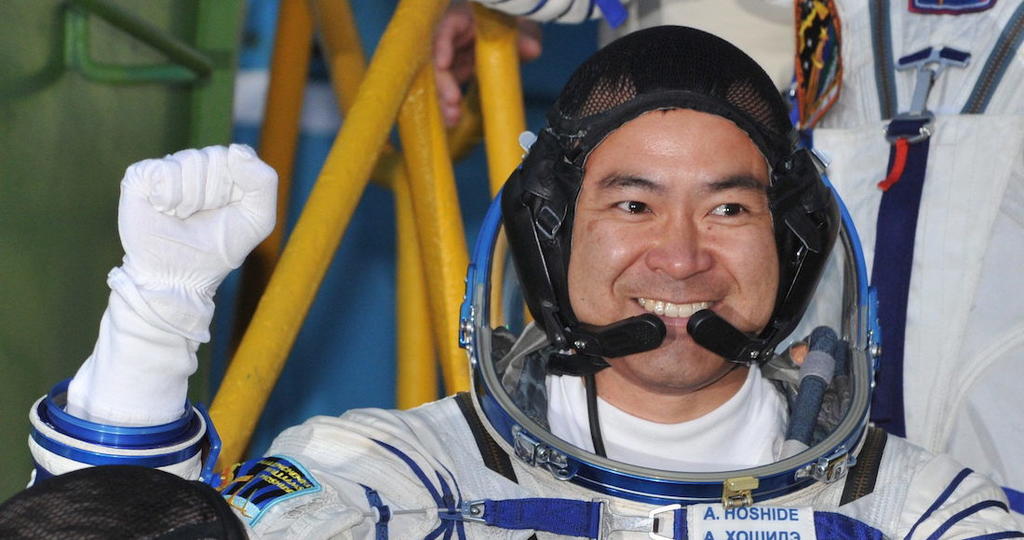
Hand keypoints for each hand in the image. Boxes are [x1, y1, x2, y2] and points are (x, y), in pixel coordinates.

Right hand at [114, 144, 275, 340]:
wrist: (178, 277)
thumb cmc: (218, 249)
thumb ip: (264, 182)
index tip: (226, 210)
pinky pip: (163, 169)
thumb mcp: (258, 220)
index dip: (235, 186)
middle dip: (214, 194)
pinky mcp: (141, 176)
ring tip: (182, 216)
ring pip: (189, 161)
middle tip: (201, 216)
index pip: (238, 155)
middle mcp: (196, 165)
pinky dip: (169, 196)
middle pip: (214, 156)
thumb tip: (236, 149)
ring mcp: (167, 169)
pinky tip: (163, 210)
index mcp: (226, 171)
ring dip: (191, 198)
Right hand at [434, 3, 541, 126]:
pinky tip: (453, 120)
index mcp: (464, 20)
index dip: (442, 46)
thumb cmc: (511, 27)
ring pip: (440, 78)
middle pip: (437, 58)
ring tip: (453, 117)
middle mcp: (452, 39)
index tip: (443, 64)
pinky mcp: (454, 75)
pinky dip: (448, 106)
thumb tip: (532, 49)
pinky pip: (446, 91)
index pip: (446, 28)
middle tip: (453, 100)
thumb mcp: (519, 28)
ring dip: (443, 98)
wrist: (512, 36)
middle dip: (442, 81)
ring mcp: (451, 58)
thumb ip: (524, 37)